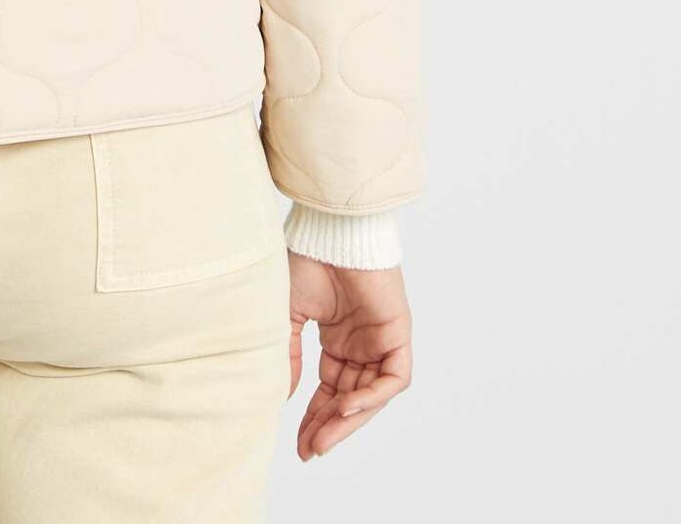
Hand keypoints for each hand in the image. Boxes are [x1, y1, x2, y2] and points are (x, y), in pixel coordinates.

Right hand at [286, 254, 413, 458]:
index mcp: (338, 340)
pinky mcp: (398, 334)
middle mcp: (361, 345)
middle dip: (329, 427)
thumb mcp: (288, 314)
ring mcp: (381, 341)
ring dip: (348, 420)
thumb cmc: (308, 260)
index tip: (299, 443)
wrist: (329, 230)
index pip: (330, 390)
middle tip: (309, 450)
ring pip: (371, 395)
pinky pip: (392, 378)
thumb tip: (283, 397)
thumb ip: (288, 355)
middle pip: (350, 399)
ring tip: (322, 438)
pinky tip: (346, 407)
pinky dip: (371, 396)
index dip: (315, 417)